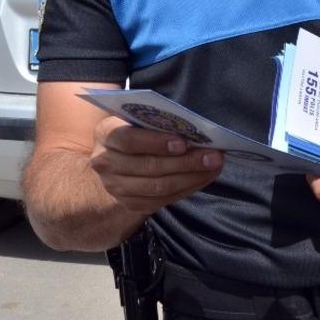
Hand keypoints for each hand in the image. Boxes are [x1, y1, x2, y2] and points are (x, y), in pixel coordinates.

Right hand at [88, 116, 223, 213]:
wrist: (119, 153)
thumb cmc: (140, 127)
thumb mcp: (143, 117)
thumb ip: (162, 121)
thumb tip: (197, 130)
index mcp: (106, 133)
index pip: (129, 140)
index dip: (156, 142)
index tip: (183, 143)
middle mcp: (105, 162)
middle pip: (149, 167)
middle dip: (186, 162)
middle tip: (214, 156)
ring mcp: (115, 187)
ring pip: (157, 187)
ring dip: (192, 177)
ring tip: (215, 166)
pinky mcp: (129, 203)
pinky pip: (161, 201)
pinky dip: (187, 188)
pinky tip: (205, 177)